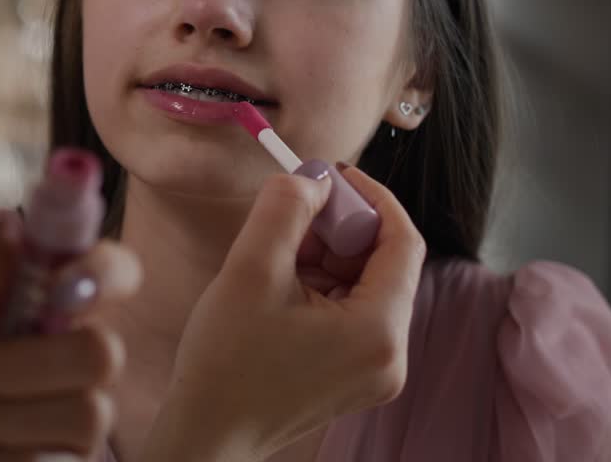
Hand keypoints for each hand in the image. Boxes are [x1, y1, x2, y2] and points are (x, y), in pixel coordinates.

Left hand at [0, 220, 141, 461]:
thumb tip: (12, 229)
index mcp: (40, 303)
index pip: (112, 273)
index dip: (103, 273)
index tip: (58, 289)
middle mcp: (68, 355)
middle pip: (104, 353)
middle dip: (29, 366)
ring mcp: (70, 416)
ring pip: (87, 416)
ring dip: (10, 421)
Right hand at [142, 166, 425, 461]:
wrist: (208, 432)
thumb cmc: (225, 362)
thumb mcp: (251, 269)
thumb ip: (286, 208)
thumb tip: (313, 178)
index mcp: (379, 331)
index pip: (402, 241)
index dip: (370, 197)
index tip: (331, 176)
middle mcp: (391, 356)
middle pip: (383, 263)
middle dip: (339, 228)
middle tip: (292, 213)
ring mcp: (375, 371)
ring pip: (364, 285)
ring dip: (325, 257)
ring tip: (274, 258)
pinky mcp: (354, 376)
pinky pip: (351, 312)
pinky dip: (320, 286)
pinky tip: (279, 286)